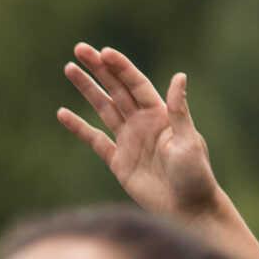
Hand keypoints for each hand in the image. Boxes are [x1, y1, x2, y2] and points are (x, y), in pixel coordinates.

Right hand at [57, 45, 223, 222]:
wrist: (187, 208)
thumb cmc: (195, 175)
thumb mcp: (188, 140)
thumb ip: (178, 110)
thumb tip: (178, 77)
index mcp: (160, 114)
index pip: (135, 84)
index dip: (120, 68)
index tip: (103, 52)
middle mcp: (142, 122)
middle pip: (116, 89)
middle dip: (98, 69)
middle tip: (80, 49)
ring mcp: (128, 140)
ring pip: (103, 108)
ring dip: (87, 90)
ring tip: (70, 69)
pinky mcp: (117, 161)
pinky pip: (94, 140)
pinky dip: (78, 127)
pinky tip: (63, 113)